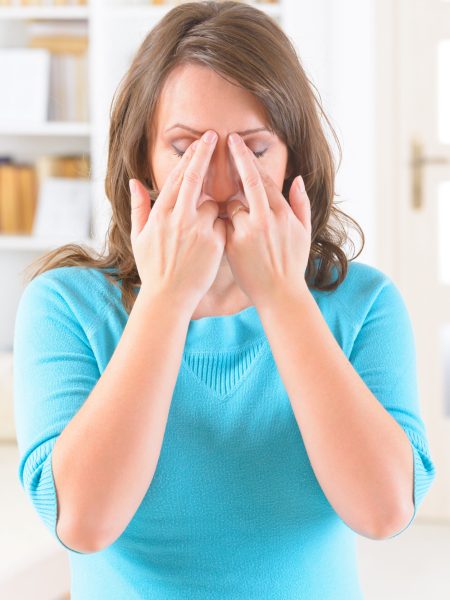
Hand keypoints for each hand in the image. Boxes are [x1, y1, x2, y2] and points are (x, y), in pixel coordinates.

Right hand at [129, 131, 226, 310]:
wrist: (169, 297)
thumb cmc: (153, 268)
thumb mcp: (138, 237)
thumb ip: (138, 207)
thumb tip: (134, 181)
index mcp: (160, 214)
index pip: (177, 177)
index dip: (190, 156)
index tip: (200, 141)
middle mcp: (178, 218)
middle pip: (194, 177)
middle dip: (204, 153)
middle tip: (215, 136)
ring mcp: (197, 229)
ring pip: (211, 204)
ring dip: (212, 206)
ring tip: (204, 224)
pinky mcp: (215, 243)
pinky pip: (222, 224)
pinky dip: (220, 226)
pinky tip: (214, 238)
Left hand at [224, 133, 310, 306]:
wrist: (279, 294)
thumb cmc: (292, 264)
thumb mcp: (304, 233)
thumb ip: (301, 204)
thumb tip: (297, 179)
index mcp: (283, 213)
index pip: (262, 178)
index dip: (247, 158)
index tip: (236, 142)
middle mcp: (266, 219)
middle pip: (247, 181)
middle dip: (235, 158)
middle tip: (223, 139)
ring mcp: (248, 232)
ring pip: (231, 205)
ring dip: (230, 205)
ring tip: (230, 212)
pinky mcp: (233, 246)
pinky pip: (222, 225)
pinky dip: (221, 223)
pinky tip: (219, 226)